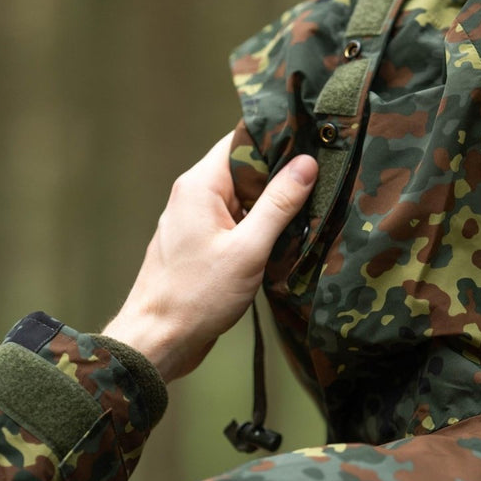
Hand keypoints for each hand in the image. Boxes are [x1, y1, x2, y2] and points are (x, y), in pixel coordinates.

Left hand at [103, 132, 315, 382]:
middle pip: (243, 168)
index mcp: (200, 185)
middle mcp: (193, 195)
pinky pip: (235, 220)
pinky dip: (258, 224)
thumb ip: (279, 204)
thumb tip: (307, 163)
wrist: (158, 340)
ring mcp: (195, 219)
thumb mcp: (248, 249)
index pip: (240, 141)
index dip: (277, 140)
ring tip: (312, 204)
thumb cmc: (199, 295)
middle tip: (322, 178)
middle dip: (280, 173)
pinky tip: (285, 235)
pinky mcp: (200, 242)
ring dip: (271, 202)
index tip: (314, 144)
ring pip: (241, 196)